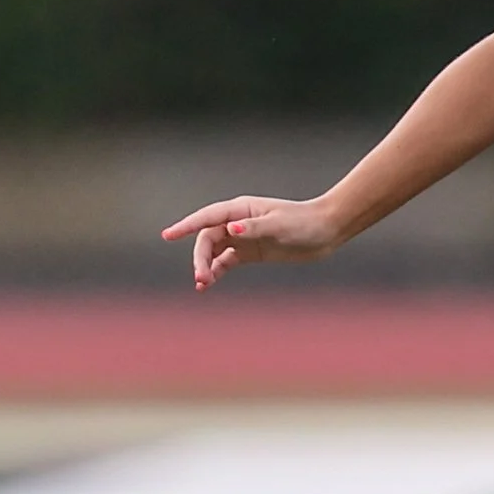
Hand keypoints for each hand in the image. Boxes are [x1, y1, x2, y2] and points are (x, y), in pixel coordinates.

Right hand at [161, 195, 343, 290]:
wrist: (325, 231)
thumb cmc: (303, 223)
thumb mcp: (279, 225)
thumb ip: (253, 228)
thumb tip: (230, 228)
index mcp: (241, 209)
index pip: (207, 217)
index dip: (186, 226)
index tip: (168, 236)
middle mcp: (238, 222)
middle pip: (208, 238)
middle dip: (200, 257)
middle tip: (200, 277)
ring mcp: (243, 237)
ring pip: (214, 251)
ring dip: (205, 266)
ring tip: (202, 284)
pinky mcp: (251, 252)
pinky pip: (226, 261)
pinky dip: (216, 271)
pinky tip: (208, 283)